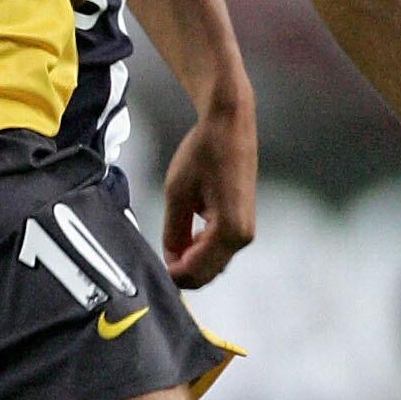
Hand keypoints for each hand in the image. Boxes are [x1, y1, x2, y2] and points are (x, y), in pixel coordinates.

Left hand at [161, 89, 256, 286]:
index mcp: (229, 231)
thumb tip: (170, 258)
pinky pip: (221, 248)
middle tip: (158, 261)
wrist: (229, 125)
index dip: (173, 274)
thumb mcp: (177, 194)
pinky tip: (185, 237)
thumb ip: (173, 232)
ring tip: (169, 245)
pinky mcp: (244, 221)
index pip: (196, 269)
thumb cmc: (204, 152)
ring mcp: (246, 230)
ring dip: (192, 261)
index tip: (153, 270)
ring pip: (215, 262)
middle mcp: (243, 235)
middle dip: (183, 271)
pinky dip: (202, 249)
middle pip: (208, 272)